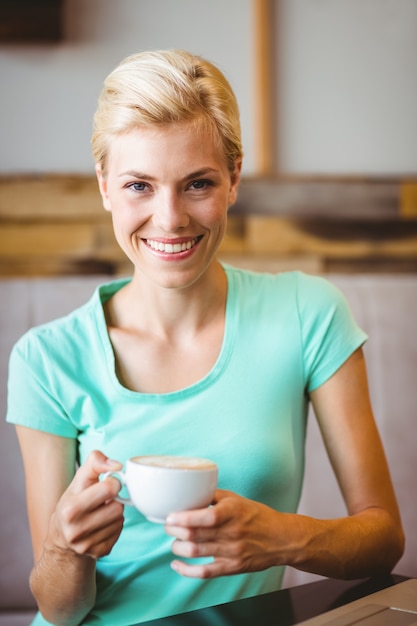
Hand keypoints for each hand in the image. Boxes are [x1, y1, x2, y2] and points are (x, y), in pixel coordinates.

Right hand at [45, 450, 124, 559]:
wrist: (62, 537)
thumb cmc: (73, 501)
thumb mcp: (79, 479)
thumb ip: (95, 462)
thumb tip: (117, 465)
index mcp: (70, 509)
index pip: (109, 489)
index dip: (113, 482)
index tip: (107, 483)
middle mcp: (76, 531)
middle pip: (118, 508)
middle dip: (114, 500)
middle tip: (103, 501)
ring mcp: (87, 545)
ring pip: (120, 520)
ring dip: (115, 513)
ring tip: (101, 512)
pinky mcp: (99, 553)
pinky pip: (119, 533)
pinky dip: (114, 526)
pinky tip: (102, 525)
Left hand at [165, 489, 282, 577]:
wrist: (282, 539)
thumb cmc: (257, 516)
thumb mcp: (237, 499)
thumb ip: (213, 495)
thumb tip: (189, 492)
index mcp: (232, 512)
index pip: (205, 517)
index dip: (183, 518)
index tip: (169, 516)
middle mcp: (232, 532)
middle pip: (195, 535)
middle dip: (174, 531)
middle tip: (167, 526)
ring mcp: (232, 552)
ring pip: (196, 552)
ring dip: (178, 547)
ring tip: (174, 541)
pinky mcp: (232, 567)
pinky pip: (205, 572)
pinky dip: (186, 570)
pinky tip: (176, 564)